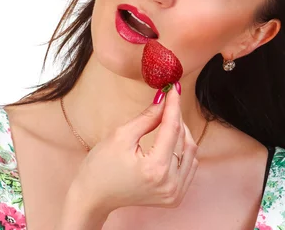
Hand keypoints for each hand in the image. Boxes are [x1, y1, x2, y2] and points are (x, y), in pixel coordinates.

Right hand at [68, 82, 198, 217]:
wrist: (94, 197)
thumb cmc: (101, 167)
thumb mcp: (121, 135)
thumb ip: (147, 117)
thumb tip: (164, 100)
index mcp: (155, 169)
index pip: (172, 128)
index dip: (173, 105)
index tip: (174, 88)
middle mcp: (169, 184)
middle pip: (184, 139)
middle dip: (176, 118)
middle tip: (168, 102)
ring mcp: (174, 193)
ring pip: (190, 152)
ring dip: (182, 134)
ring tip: (167, 121)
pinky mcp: (175, 197)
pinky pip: (189, 166)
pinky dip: (183, 151)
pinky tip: (170, 142)